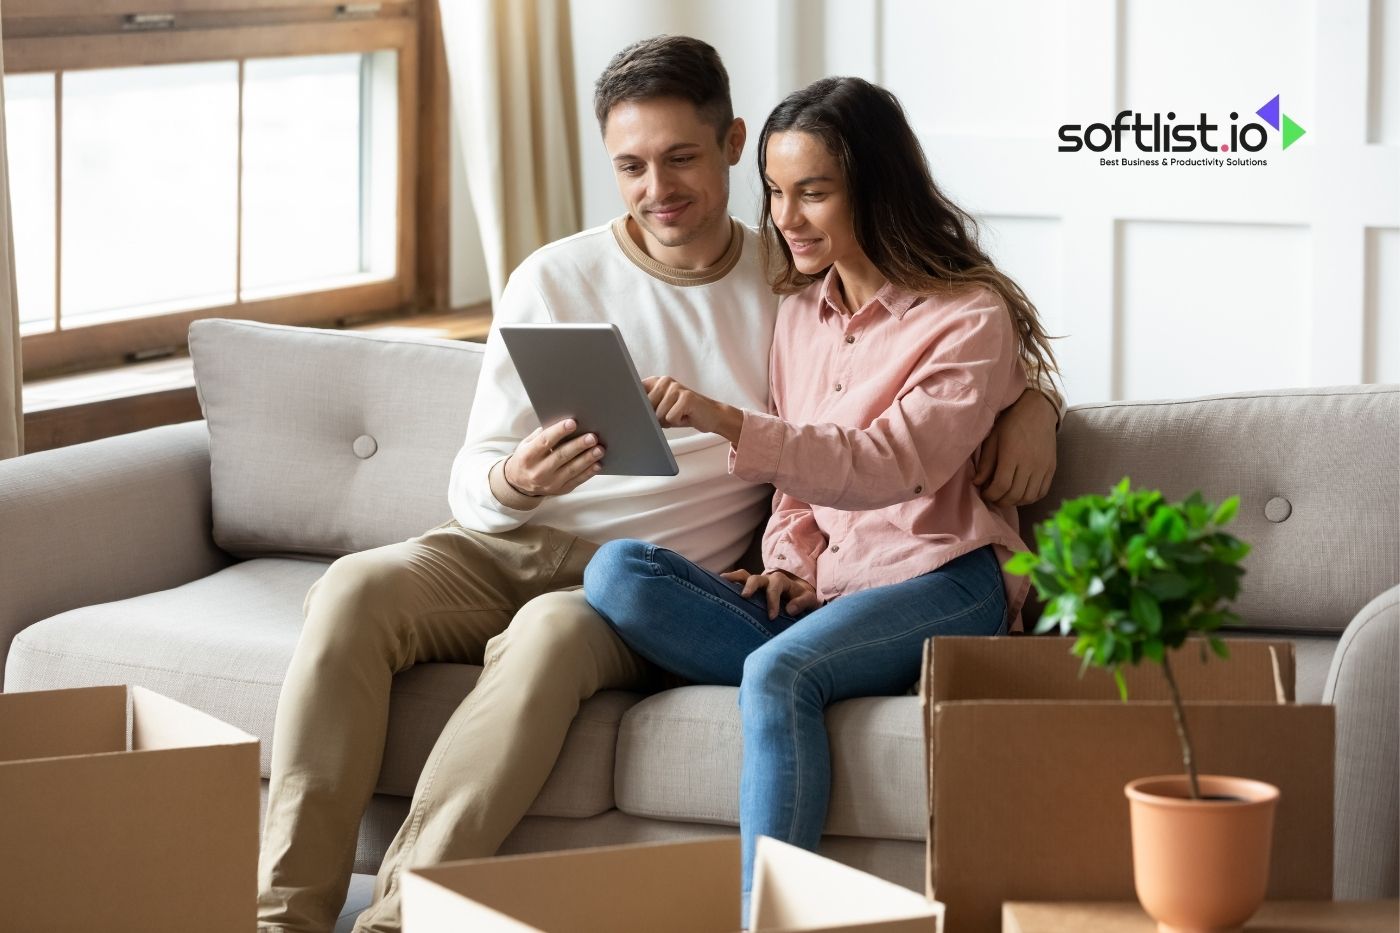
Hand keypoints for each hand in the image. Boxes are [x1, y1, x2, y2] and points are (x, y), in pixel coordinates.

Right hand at [503, 418, 604, 496]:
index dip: (559, 431)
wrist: (519, 484)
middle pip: (561, 456)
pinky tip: (598, 464)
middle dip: (578, 446)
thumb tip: (564, 423)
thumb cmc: (527, 458)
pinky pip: (577, 481)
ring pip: (571, 469)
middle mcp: (538, 471)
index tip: (573, 422)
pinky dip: (589, 472)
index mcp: (527, 456)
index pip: (544, 442)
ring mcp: (550, 483)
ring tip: (599, 449)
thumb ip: (542, 434)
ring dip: (587, 459)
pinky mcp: (560, 490)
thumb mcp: (527, 444)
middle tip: (592, 437)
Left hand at [643, 376, 742, 443]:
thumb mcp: (660, 409)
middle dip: (655, 418)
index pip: (635, 391)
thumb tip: (631, 413)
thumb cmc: (682, 414)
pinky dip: (678, 422)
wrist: (710, 415)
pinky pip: (671, 418)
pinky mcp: (686, 396)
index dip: (634, 404)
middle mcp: (664, 381)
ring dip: (668, 421)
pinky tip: (686, 416)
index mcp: (655, 382)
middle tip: (670, 415)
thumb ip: (646, 407)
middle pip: (646, 407)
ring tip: (679, 415)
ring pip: (659, 415)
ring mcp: (676, 387)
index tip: (635, 409)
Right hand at [719, 568, 819, 619]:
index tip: (772, 616)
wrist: (798, 593)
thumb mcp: (809, 601)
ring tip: (721, 581)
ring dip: (733, 578)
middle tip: (745, 596)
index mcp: (782, 582)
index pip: (776, 588)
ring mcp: (757, 583)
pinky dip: (728, 582)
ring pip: (744, 576)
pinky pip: (738, 581)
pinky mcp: (749, 587)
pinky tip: (717, 585)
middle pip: (757, 578)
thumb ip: (802, 603)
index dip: (773, 601)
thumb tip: (789, 609)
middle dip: (751, 586)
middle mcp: (768, 579)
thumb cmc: (802, 599)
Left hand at [973, 388, 1057, 505]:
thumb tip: (977, 482)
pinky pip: (1042, 492)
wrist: (1038, 411)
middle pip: (1015, 495)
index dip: (990, 494)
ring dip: (1015, 502)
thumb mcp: (993, 439)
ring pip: (1029, 497)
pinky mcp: (1051, 468)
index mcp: (1012, 456)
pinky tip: (1021, 493)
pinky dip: (1030, 498)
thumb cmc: (1011, 422)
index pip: (1001, 486)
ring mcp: (1043, 468)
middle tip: (992, 497)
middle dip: (1000, 501)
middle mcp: (1030, 464)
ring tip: (1005, 496)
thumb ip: (986, 463)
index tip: (984, 493)